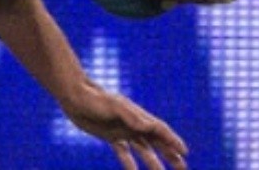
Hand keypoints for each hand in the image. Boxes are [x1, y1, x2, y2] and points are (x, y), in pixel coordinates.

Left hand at [61, 80, 187, 168]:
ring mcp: (123, 130)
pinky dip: (129, 163)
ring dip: (153, 161)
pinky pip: (123, 152)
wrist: (74, 96)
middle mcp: (134, 124)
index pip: (160, 130)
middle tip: (182, 167)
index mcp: (138, 116)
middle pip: (157, 141)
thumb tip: (149, 127)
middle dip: (170, 154)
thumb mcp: (113, 106)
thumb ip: (131, 116)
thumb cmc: (94, 98)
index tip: (184, 152)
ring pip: (143, 149)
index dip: (172, 141)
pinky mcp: (110, 136)